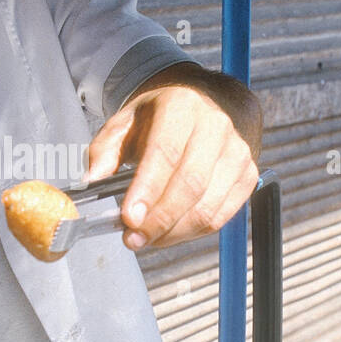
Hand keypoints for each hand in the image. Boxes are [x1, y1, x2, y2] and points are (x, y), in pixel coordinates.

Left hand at [86, 66, 261, 250]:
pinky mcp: (249, 176)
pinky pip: (221, 216)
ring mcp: (238, 153)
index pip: (166, 153)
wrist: (217, 102)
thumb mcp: (128, 119)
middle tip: (133, 239)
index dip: (148, 190)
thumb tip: (91, 181)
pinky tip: (171, 232)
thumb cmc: (167, 115)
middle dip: (159, 220)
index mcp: (182, 107)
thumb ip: (105, 149)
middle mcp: (216, 127)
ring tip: (147, 239)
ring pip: (207, 206)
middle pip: (190, 184)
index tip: (129, 218)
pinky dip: (193, 232)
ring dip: (174, 232)